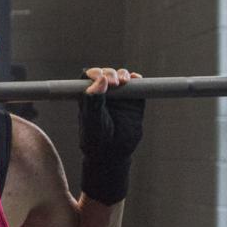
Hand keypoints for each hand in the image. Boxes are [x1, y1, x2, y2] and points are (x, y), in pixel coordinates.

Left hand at [78, 67, 144, 204]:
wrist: (113, 153)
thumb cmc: (97, 138)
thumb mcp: (92, 120)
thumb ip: (94, 100)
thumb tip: (101, 79)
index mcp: (89, 96)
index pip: (90, 77)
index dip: (95, 73)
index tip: (101, 77)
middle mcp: (104, 93)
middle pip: (107, 73)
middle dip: (110, 73)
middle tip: (114, 82)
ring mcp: (120, 96)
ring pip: (121, 76)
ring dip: (123, 74)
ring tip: (124, 81)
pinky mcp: (135, 101)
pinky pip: (137, 86)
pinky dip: (137, 80)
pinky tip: (135, 79)